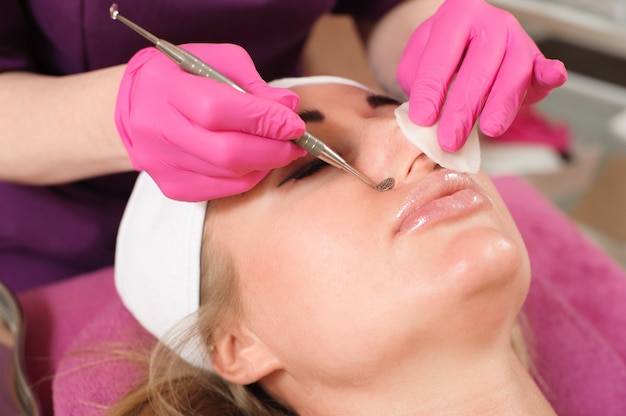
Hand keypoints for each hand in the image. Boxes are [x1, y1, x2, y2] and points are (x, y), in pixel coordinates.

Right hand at [115, 43, 305, 200]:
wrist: (132, 106)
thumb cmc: (180, 78)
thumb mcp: (214, 62)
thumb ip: (252, 83)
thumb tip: (288, 106)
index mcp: (165, 88)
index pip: (219, 111)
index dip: (264, 120)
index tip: (295, 124)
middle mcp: (158, 129)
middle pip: (227, 152)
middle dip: (272, 150)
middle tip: (296, 143)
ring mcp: (162, 163)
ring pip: (228, 174)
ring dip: (265, 164)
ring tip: (281, 150)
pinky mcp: (171, 186)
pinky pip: (221, 190)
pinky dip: (248, 177)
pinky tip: (257, 163)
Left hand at [397, 0, 566, 150]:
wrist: (461, 46)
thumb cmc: (437, 59)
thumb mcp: (414, 64)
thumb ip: (416, 83)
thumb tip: (425, 114)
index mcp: (455, 16)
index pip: (441, 58)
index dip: (431, 91)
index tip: (423, 120)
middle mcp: (490, 23)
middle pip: (479, 68)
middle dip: (463, 109)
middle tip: (450, 139)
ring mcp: (516, 38)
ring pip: (513, 73)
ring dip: (500, 106)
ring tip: (488, 131)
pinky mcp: (535, 58)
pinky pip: (544, 66)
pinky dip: (550, 74)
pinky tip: (553, 78)